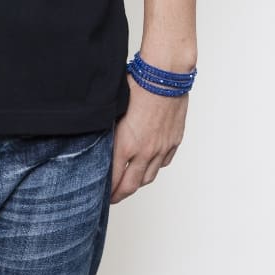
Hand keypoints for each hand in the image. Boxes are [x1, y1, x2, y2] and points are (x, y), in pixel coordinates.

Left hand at [109, 71, 188, 203]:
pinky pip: (164, 162)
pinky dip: (155, 167)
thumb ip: (109, 127)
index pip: (114, 177)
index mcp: (126, 143)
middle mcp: (145, 151)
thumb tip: (100, 136)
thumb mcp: (115, 106)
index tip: (102, 194)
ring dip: (137, 183)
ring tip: (129, 183)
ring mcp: (162, 148)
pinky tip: (149, 164)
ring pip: (149, 177)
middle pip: (131, 185)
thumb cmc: (139, 84)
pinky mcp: (174, 141)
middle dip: (120, 195)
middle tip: (112, 198)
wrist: (165, 76)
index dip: (107, 189)